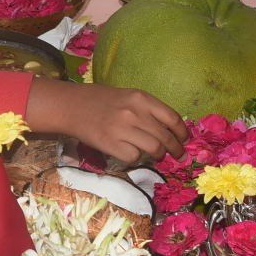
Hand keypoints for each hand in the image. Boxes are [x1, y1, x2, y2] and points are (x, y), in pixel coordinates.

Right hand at [23, 77, 188, 165]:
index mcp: (140, 98)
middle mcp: (134, 113)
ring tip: (156, 155)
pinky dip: (137, 158)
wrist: (71, 106)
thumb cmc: (100, 100)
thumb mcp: (127, 97)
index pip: (172, 118)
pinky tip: (132, 153)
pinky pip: (135, 158)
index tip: (184, 139)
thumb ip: (148, 110)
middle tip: (178, 155)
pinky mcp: (112, 145)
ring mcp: (123, 130)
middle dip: (176, 149)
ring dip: (159, 155)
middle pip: (166, 137)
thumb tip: (170, 130)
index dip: (182, 132)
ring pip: (154, 150)